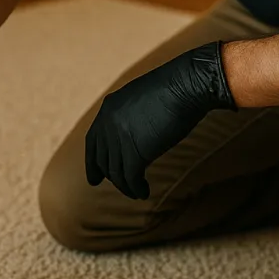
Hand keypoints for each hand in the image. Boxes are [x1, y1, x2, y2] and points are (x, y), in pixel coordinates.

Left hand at [84, 41, 236, 198]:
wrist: (186, 85)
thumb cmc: (174, 88)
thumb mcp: (142, 98)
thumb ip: (131, 116)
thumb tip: (135, 135)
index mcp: (109, 108)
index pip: (92, 141)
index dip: (92, 161)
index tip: (94, 178)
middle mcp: (108, 123)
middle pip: (103, 159)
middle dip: (111, 177)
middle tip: (123, 188)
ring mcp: (120, 137)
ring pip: (116, 172)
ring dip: (126, 186)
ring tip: (137, 193)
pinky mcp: (135, 151)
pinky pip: (130, 177)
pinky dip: (135, 188)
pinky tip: (144, 192)